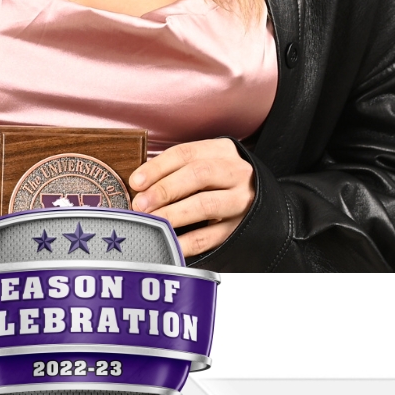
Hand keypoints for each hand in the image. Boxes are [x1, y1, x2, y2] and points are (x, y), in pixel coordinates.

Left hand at [128, 138, 254, 256]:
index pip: (186, 153)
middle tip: (140, 204)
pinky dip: (185, 242)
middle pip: (198, 175)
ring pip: (205, 205)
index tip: (136, 181)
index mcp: (222, 151)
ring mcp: (241, 201)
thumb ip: (177, 170)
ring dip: (173, 214)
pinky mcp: (239, 229)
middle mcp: (236, 172)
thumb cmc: (220, 181)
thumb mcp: (205, 164)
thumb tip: (138, 186)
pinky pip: (209, 237)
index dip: (158, 167)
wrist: (258, 199)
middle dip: (164, 189)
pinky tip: (168, 244)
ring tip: (152, 221)